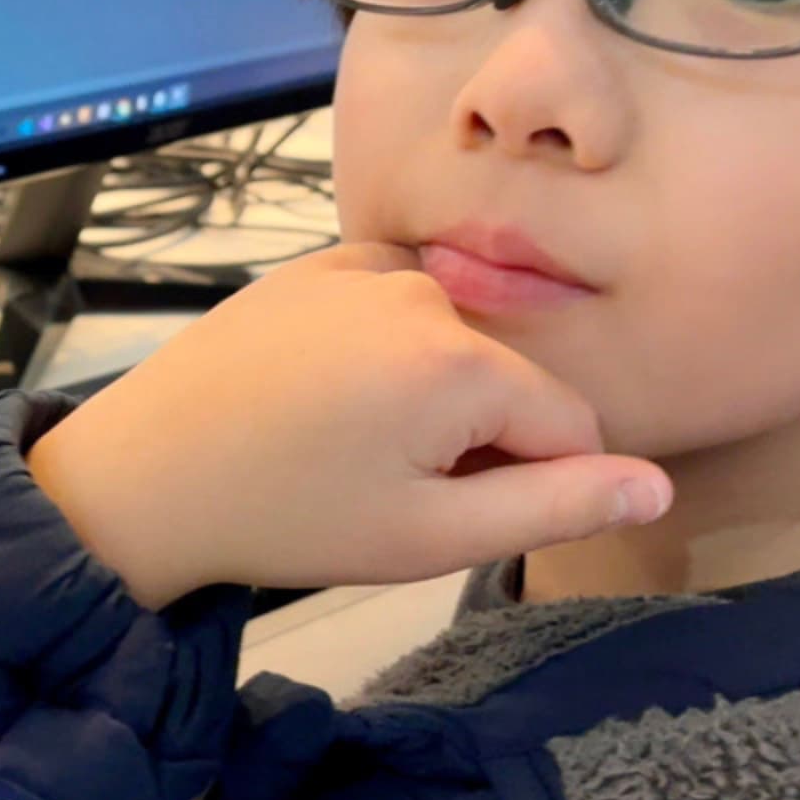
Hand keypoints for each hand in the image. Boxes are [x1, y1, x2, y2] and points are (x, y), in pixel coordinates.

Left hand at [26, 245, 672, 609]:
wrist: (144, 476)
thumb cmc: (286, 517)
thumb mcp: (429, 536)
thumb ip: (555, 508)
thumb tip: (656, 487)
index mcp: (462, 360)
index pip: (570, 425)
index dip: (531, 486)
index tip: (446, 513)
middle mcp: (424, 289)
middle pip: (508, 380)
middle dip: (476, 440)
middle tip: (385, 487)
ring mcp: (364, 265)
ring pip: (451, 343)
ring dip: (428, 397)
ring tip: (347, 447)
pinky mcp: (316, 263)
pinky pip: (393, 308)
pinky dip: (381, 352)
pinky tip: (324, 398)